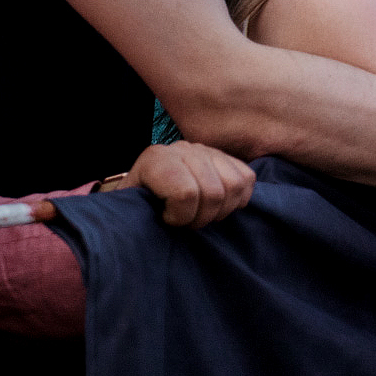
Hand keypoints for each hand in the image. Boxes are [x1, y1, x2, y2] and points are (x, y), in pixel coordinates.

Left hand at [109, 141, 256, 228]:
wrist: (145, 192)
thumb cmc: (137, 208)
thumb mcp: (127, 211)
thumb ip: (134, 214)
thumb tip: (140, 227)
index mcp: (156, 160)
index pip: (186, 193)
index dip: (181, 217)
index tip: (168, 221)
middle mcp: (183, 149)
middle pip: (213, 192)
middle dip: (202, 218)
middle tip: (187, 223)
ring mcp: (207, 150)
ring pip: (235, 184)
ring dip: (222, 209)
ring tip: (203, 214)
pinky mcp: (227, 157)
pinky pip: (247, 178)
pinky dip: (239, 199)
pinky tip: (219, 206)